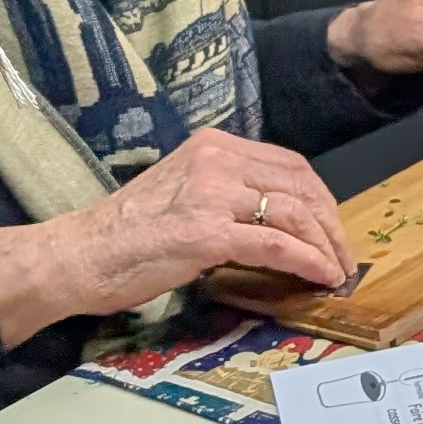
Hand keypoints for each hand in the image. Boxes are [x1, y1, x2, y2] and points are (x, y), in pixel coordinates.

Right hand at [0, 122, 358, 341]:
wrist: (79, 255)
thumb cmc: (125, 234)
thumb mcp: (183, 193)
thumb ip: (227, 194)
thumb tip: (275, 219)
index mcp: (214, 146)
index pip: (289, 165)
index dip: (320, 198)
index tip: (331, 227)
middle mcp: (217, 160)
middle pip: (302, 185)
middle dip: (331, 222)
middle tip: (343, 253)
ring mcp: (213, 194)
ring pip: (297, 213)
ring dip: (326, 245)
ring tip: (337, 270)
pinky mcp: (208, 233)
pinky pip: (277, 245)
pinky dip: (308, 261)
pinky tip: (321, 277)